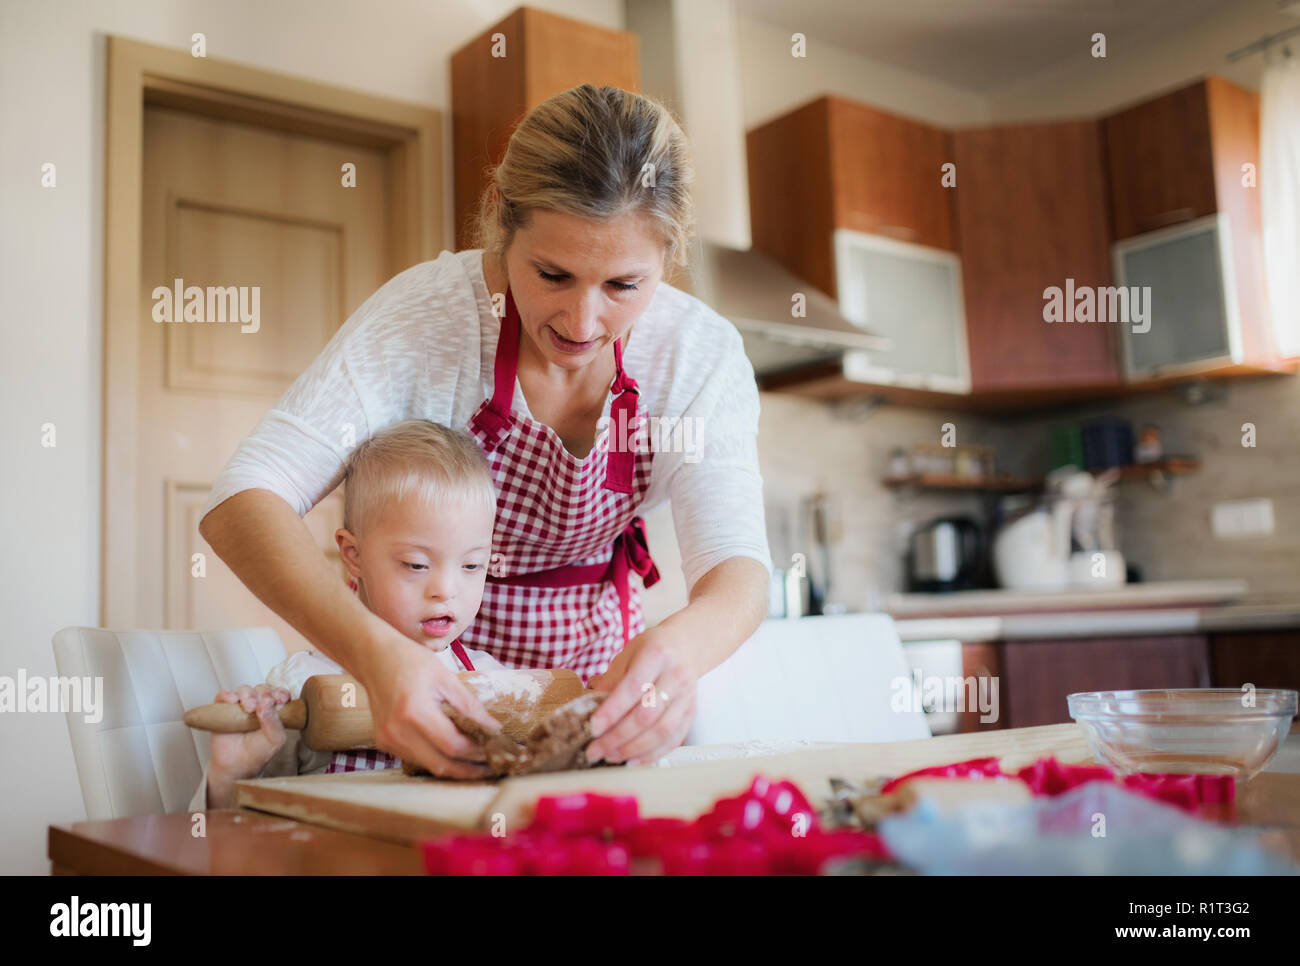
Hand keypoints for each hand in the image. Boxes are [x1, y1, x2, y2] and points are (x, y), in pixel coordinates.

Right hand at [207, 683, 290, 807]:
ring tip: (248, 707)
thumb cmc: (258, 752)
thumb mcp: (275, 739)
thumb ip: (274, 722)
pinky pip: (223, 695)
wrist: (237, 765)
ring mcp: (239, 706)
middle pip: (262, 689)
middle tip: (260, 706)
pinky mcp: (223, 709)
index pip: (279, 693)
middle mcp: (257, 704)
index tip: (281, 699)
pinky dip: (227, 695)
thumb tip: (266, 703)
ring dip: (248, 694)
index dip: (280, 693)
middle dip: (264, 694)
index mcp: (273, 709)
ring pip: (244, 689)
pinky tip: (232, 701)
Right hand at [358, 627, 501, 779]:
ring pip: (428, 765)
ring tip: (477, 763)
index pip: (452, 745)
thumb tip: (494, 728)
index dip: (477, 752)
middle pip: (441, 764)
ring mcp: (387, 740)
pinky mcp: (383, 742)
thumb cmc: (410, 661)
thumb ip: (470, 706)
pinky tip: (453, 753)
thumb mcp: (445, 677)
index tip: (496, 750)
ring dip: (454, 767)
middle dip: (469, 770)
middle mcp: (397, 731)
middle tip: (491, 768)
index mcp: (415, 712)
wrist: (373, 657)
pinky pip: (416, 758)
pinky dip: (436, 759)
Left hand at [585, 624, 697, 766]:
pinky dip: (651, 755)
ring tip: (610, 757)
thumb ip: (610, 681)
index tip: (592, 728)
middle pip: (647, 715)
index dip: (611, 711)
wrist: (684, 647)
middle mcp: (676, 676)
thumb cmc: (649, 651)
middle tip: (594, 750)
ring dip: (633, 749)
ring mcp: (687, 697)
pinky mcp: (691, 714)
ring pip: (662, 731)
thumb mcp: (626, 655)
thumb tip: (589, 710)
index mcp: (657, 655)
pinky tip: (632, 761)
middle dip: (617, 737)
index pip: (632, 688)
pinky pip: (673, 740)